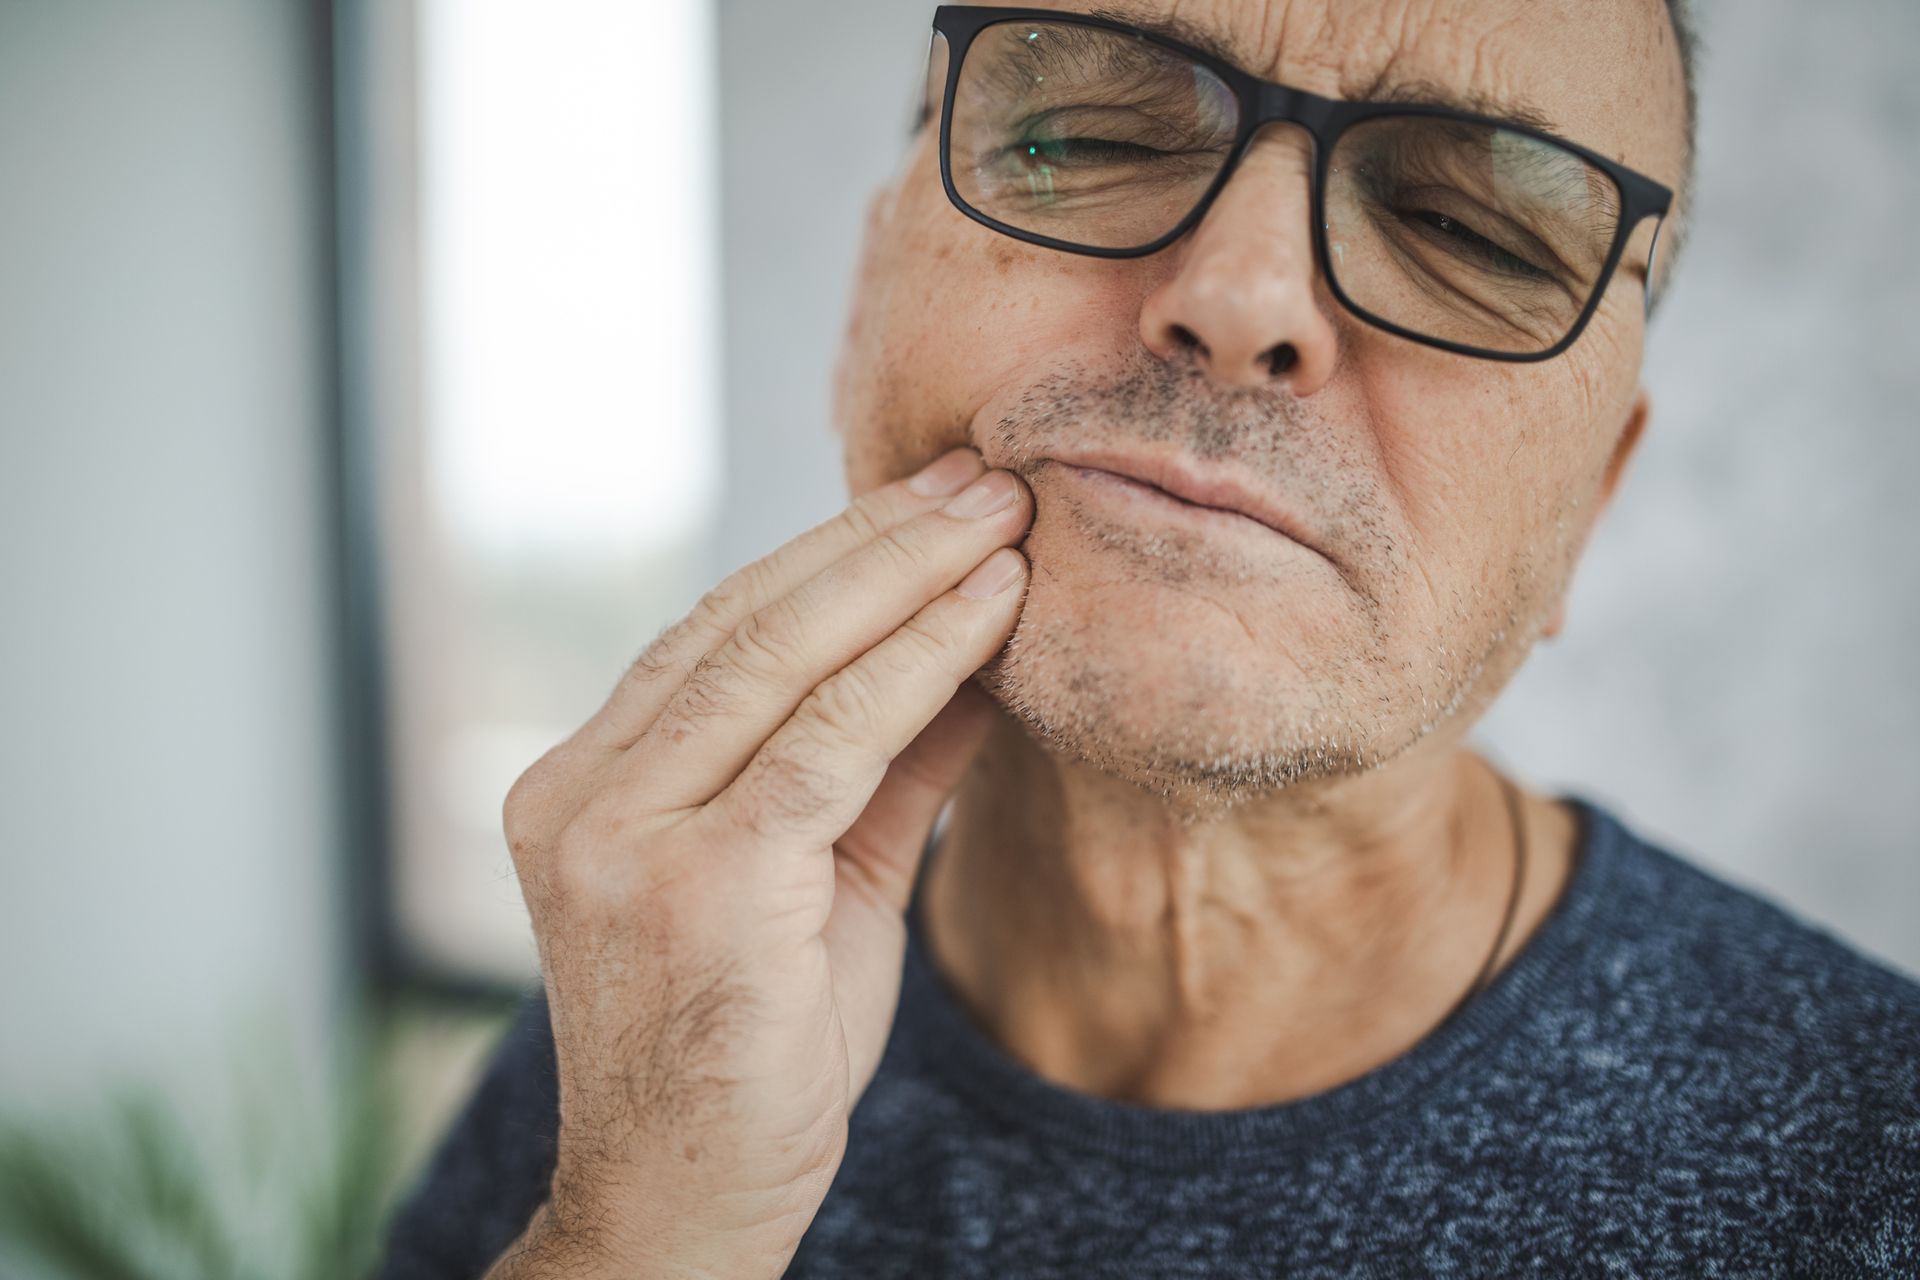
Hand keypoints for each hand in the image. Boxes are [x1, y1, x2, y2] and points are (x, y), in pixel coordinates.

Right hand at [482, 446, 1030, 1279]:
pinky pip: (830, 740)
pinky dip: (921, 660)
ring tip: (1005, 516)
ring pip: (783, 659)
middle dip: (881, 539)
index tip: (934, 501)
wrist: (687, 1204)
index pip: (717, 633)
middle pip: (746, 623)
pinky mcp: (697, 880)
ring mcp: (622, 835)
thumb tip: (976, 647)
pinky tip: (993, 607)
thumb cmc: (751, 1048)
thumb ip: (882, 765)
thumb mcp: (820, 880)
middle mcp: (581, 794)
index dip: (833, 554)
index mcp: (583, 783)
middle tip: (987, 476)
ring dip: (910, 574)